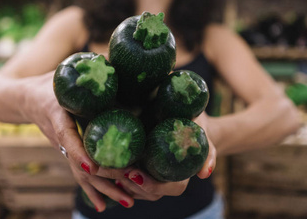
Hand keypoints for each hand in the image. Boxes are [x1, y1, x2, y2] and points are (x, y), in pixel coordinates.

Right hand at [22, 71, 133, 211]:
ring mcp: (63, 148)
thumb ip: (89, 74)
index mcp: (56, 114)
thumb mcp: (65, 74)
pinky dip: (92, 190)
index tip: (93, 165)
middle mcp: (59, 136)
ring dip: (105, 188)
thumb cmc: (50, 83)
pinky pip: (79, 174)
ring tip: (129, 202)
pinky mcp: (67, 153)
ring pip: (82, 173)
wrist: (24, 98)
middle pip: (81, 161)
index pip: (66, 136)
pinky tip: (103, 206)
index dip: (79, 151)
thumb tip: (122, 69)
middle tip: (132, 181)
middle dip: (107, 174)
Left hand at [97, 112, 216, 200]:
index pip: (167, 189)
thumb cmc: (197, 123)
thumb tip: (205, 174)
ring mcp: (150, 174)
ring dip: (114, 180)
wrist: (187, 114)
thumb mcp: (204, 134)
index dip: (151, 185)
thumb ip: (208, 153)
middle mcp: (163, 179)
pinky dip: (111, 173)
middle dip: (126, 183)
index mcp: (180, 175)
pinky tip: (98, 161)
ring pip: (132, 188)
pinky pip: (123, 178)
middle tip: (109, 168)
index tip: (135, 174)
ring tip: (99, 165)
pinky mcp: (138, 166)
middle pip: (145, 192)